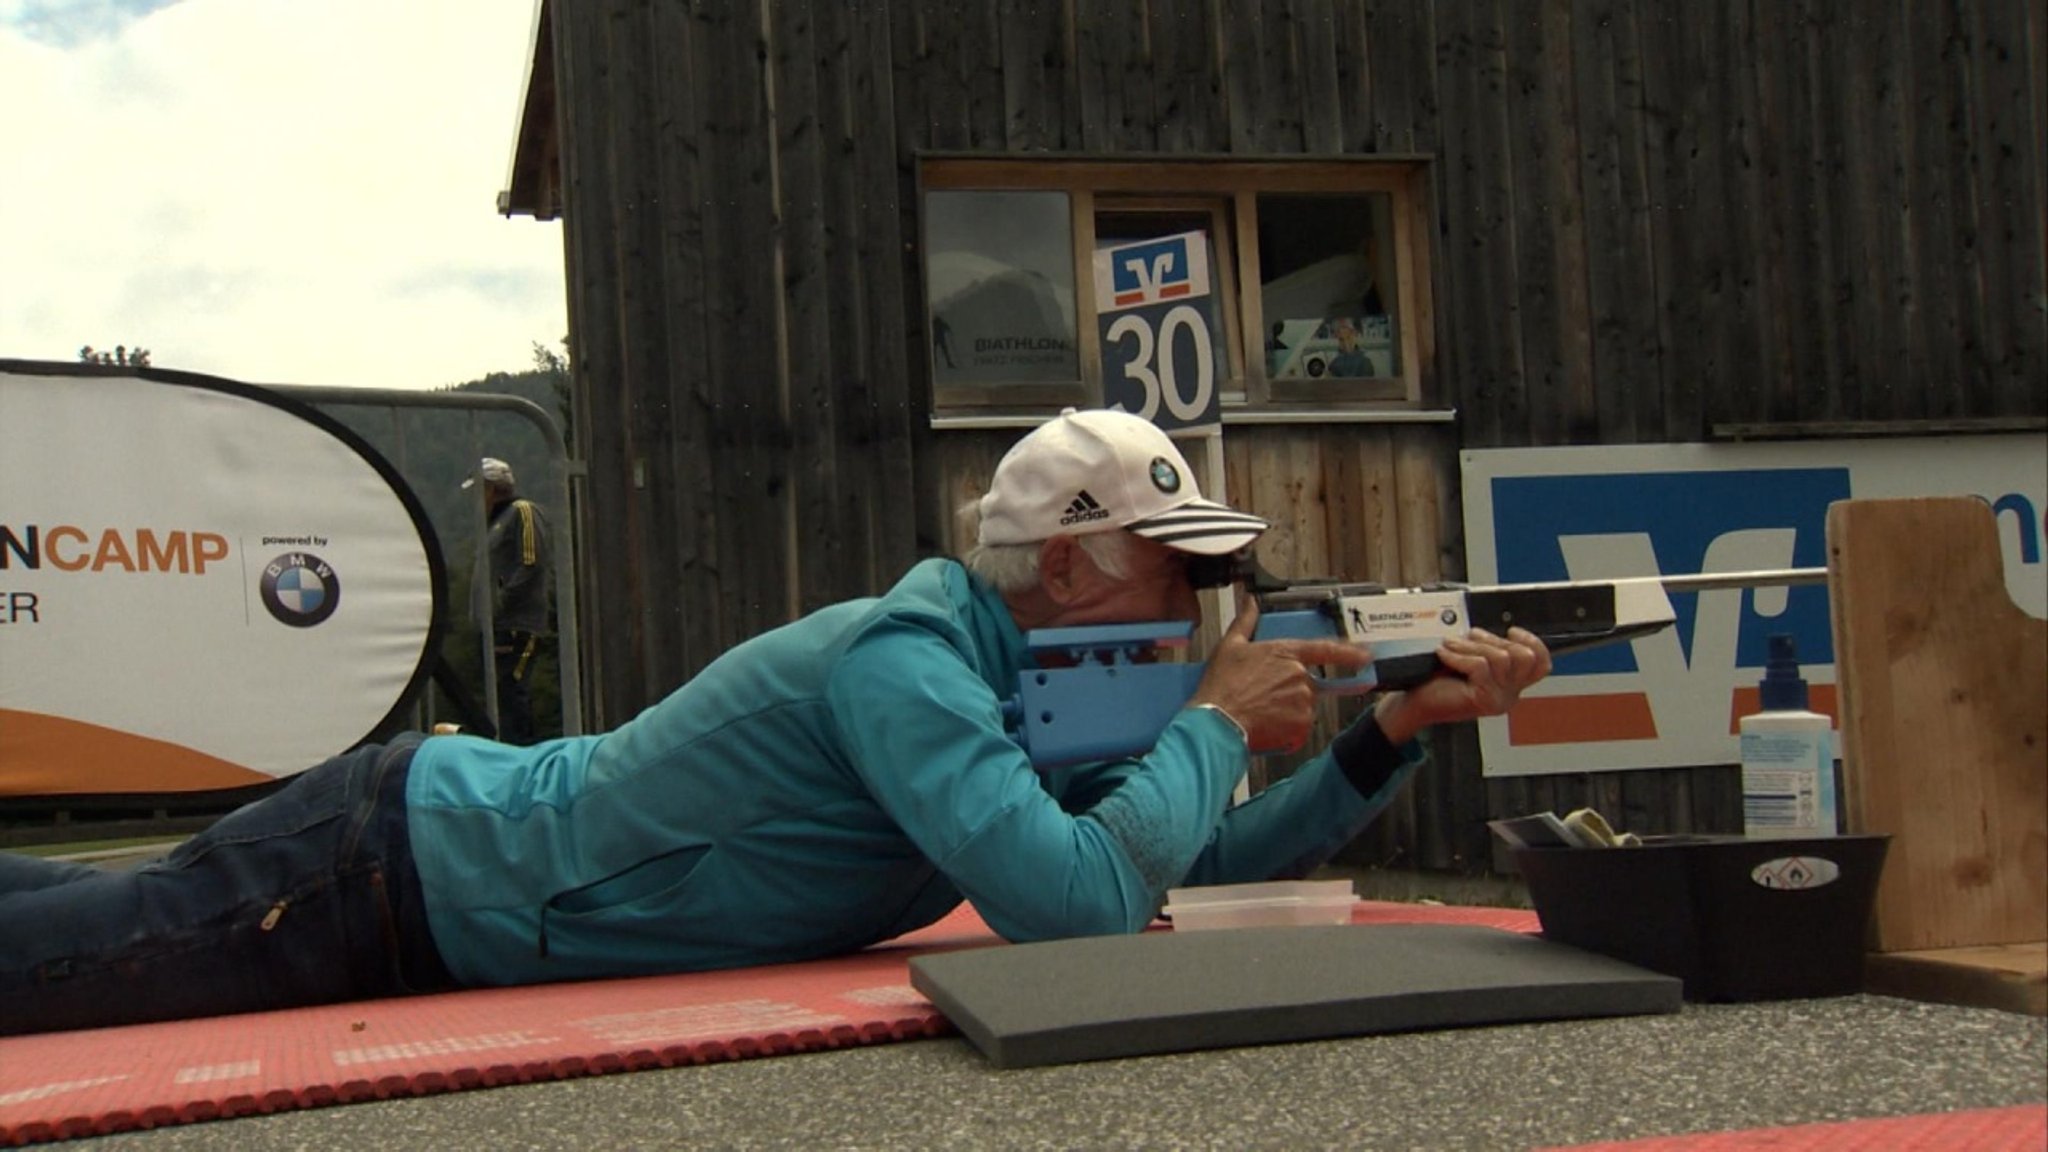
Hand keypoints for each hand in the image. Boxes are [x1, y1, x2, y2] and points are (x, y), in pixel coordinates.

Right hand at [1187, 594, 1373, 751]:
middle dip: (1290, 691)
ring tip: (1261, 711)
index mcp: (1286, 653)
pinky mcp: (1301, 726)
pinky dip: (1287, 730)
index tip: (1366, 656)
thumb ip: (1245, 622)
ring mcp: (1303, 702)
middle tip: (1264, 698)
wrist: (1218, 722)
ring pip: (1303, 706)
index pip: (1325, 649)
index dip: (1349, 653)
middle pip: (1307, 683)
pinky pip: (1299, 728)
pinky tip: (1266, 726)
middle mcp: (1300, 676)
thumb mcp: (1230, 646)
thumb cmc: (1222, 685)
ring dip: (1288, 711)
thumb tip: (1249, 603)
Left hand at [1373, 626, 1552, 743]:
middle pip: (1523, 657)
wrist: (1415, 704)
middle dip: (1493, 640)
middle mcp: (1509, 696)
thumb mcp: (1471, 662)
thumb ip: (1491, 650)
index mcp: (1511, 686)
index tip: (1512, 631)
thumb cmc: (1439, 682)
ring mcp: (1499, 700)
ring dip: (1472, 645)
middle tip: (1469, 638)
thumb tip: (1499, 631)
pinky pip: (1480, 666)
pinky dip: (1459, 655)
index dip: (1533, 643)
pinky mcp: (1483, 699)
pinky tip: (1444, 654)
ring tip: (1451, 645)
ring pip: (1500, 658)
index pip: (1541, 664)